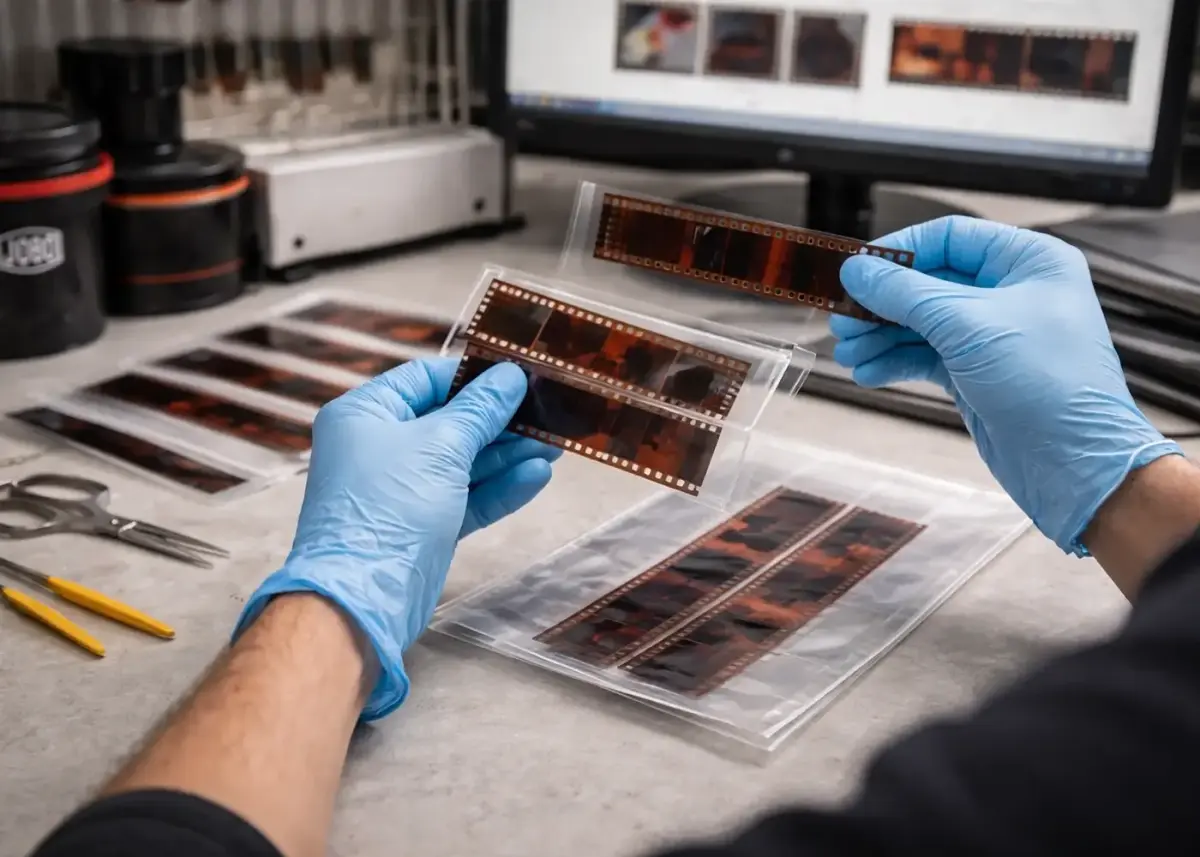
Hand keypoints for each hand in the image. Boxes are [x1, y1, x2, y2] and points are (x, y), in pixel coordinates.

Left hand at [233, 358, 559, 718]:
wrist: (362, 599)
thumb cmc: (390, 506)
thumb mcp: (440, 447)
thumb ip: (480, 410)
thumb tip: (511, 376)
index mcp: (366, 413)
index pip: (426, 379)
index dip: (474, 376)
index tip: (521, 374)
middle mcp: (379, 447)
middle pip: (449, 421)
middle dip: (500, 419)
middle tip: (549, 413)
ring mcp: (402, 489)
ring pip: (463, 462)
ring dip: (508, 454)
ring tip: (556, 445)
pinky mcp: (423, 525)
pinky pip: (466, 496)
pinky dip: (499, 487)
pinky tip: (536, 476)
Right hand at [831, 215, 1180, 553]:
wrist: (1073, 462)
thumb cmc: (1050, 385)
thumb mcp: (967, 326)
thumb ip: (905, 294)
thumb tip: (858, 272)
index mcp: (1028, 262)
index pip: (949, 237)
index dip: (898, 252)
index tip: (857, 271)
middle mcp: (1012, 293)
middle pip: (928, 282)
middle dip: (881, 302)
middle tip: (843, 318)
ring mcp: (993, 335)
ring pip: (921, 323)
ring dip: (880, 336)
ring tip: (849, 352)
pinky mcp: (977, 373)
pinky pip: (925, 356)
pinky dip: (894, 363)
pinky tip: (868, 372)